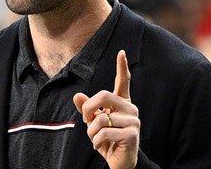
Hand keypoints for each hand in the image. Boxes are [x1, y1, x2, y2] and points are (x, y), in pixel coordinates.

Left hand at [73, 50, 139, 168]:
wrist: (119, 161)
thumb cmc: (107, 139)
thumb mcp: (94, 123)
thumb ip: (87, 109)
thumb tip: (77, 96)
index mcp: (122, 103)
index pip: (123, 82)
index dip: (122, 67)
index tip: (121, 52)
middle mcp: (130, 109)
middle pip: (104, 95)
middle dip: (88, 108)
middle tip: (86, 121)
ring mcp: (133, 121)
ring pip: (100, 118)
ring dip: (91, 132)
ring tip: (97, 139)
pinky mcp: (132, 134)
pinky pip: (104, 133)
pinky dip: (96, 141)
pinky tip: (102, 146)